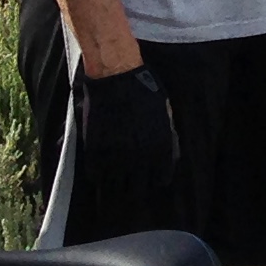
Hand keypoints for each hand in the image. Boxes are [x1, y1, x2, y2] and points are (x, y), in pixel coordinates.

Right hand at [79, 66, 180, 220]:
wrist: (116, 75)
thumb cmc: (144, 87)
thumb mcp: (164, 112)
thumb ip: (168, 136)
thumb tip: (170, 156)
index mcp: (160, 146)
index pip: (161, 178)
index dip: (157, 180)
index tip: (152, 182)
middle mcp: (139, 156)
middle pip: (138, 187)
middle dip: (136, 189)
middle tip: (132, 189)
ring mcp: (115, 155)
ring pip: (115, 186)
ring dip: (115, 188)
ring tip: (114, 190)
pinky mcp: (95, 150)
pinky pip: (95, 175)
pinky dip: (97, 177)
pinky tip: (99, 176)